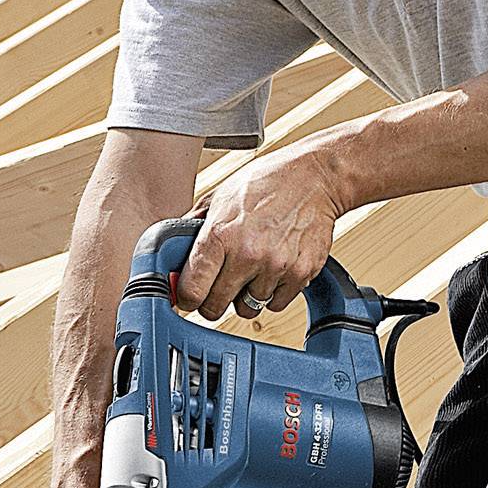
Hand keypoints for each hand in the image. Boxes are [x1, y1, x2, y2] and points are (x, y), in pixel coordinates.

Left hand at [178, 140, 348, 320]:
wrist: (314, 178)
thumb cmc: (266, 183)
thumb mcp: (220, 196)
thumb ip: (193, 227)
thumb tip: (173, 253)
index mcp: (220, 234)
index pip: (192, 289)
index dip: (186, 298)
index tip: (188, 297)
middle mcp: (247, 254)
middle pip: (216, 307)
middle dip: (213, 302)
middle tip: (218, 288)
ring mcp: (276, 267)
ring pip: (248, 309)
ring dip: (246, 296)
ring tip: (252, 271)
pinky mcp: (301, 274)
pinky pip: (276, 304)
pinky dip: (272, 294)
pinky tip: (273, 270)